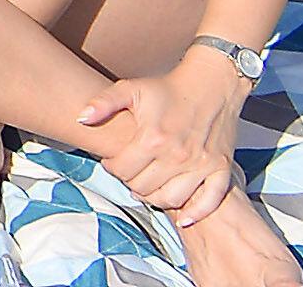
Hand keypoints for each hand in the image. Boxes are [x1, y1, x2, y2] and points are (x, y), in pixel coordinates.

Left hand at [73, 44, 253, 219]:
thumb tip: (81, 118)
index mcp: (152, 138)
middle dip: (130, 182)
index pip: (122, 170)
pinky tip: (183, 218)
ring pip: (170, 199)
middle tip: (130, 172)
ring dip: (155, 198)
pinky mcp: (221, 169)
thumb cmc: (168, 88)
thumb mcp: (131, 89)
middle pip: (143, 188)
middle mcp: (177, 155)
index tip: (113, 161)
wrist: (211, 84)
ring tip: (148, 187)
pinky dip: (196, 213)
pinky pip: (209, 201)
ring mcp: (201, 165)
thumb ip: (103, 103)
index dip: (112, 167)